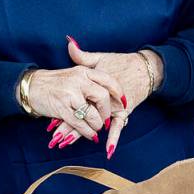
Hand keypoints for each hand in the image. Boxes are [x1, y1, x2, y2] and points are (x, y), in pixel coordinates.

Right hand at [28, 64, 124, 145]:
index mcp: (82, 71)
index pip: (107, 80)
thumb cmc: (53, 82)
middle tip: (105, 119)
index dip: (118, 91)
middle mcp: (78, 80)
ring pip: (91, 113)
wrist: (30, 86)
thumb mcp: (72, 72)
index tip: (124, 101)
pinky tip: (90, 135)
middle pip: (102, 97)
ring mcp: (69, 94)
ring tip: (96, 128)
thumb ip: (88, 76)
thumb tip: (108, 89)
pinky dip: (87, 131)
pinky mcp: (62, 108)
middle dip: (106, 111)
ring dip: (96, 124)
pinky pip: (79, 123)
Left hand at [47, 39, 162, 158]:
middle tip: (54, 139)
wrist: (143, 68)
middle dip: (67, 128)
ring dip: (80, 134)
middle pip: (81, 114)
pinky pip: (118, 127)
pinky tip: (108, 151)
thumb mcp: (99, 59)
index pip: (74, 101)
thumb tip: (69, 43)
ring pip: (94, 123)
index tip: (49, 123)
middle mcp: (102, 98)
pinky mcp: (124, 111)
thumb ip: (82, 55)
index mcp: (93, 86)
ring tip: (65, 144)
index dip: (62, 112)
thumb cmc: (120, 63)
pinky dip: (113, 138)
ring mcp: (113, 106)